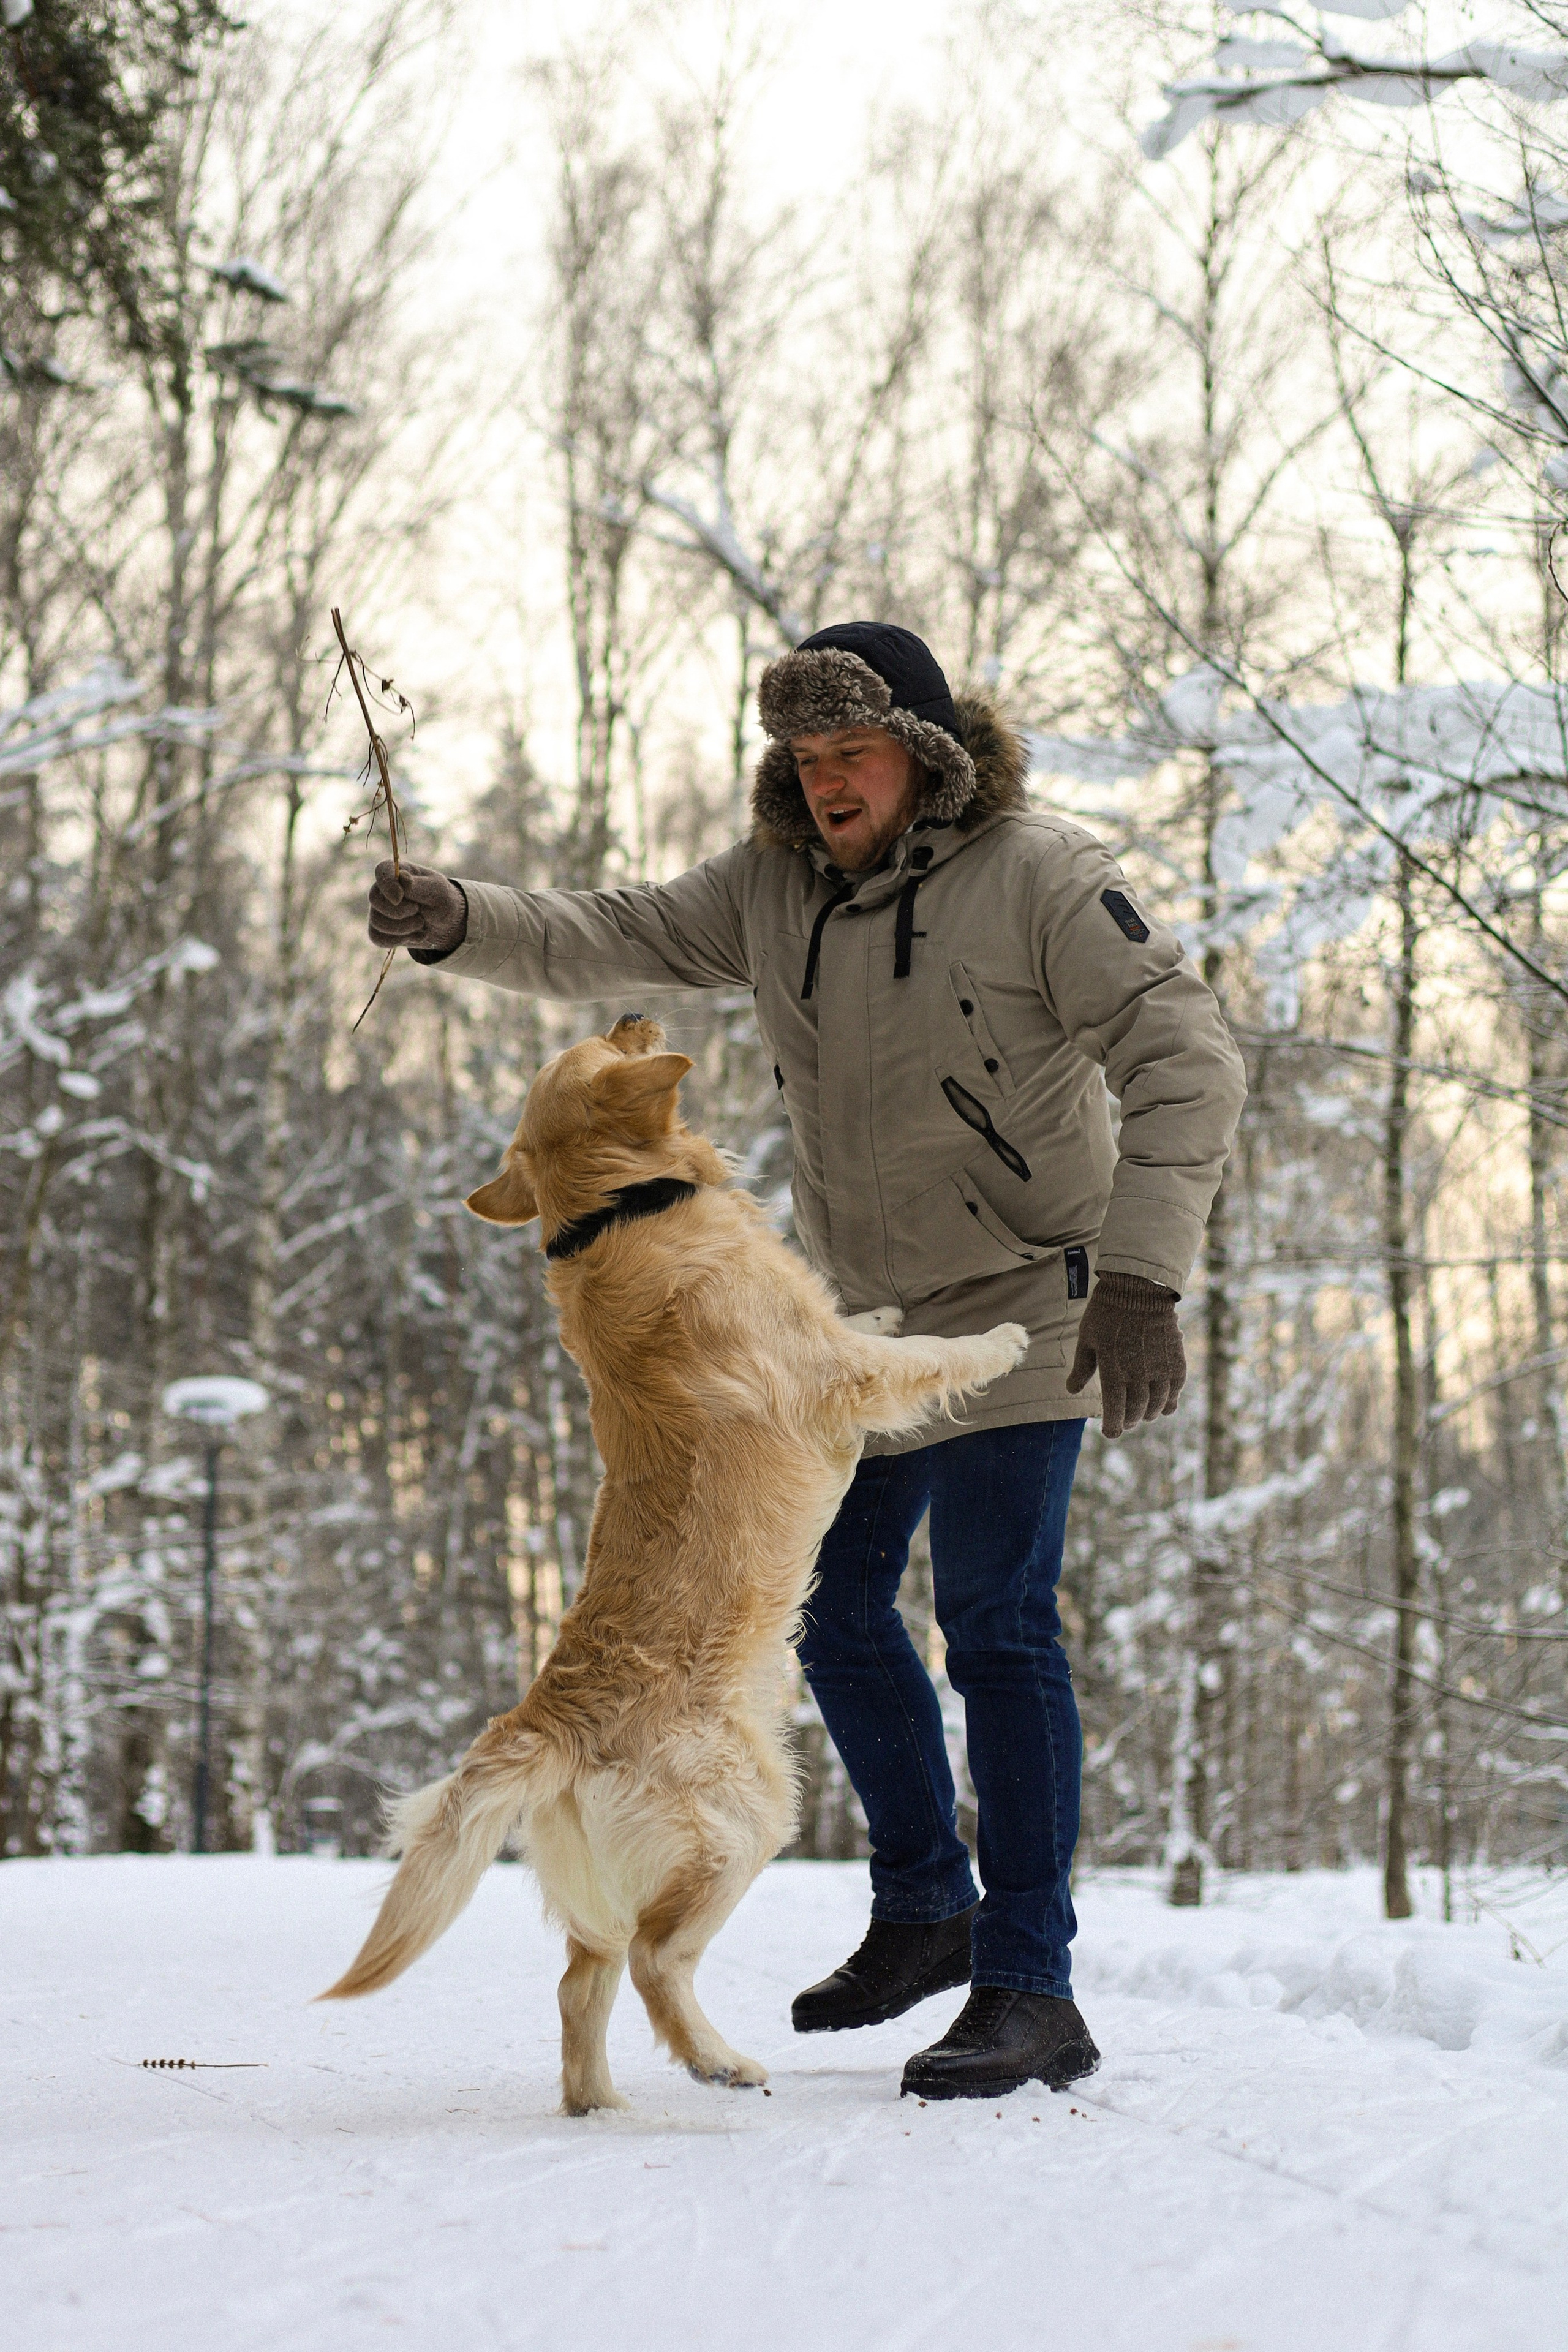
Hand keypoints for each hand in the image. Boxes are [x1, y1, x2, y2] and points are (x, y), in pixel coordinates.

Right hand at [367, 861, 466, 952]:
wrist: (445, 923)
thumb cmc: (441, 901)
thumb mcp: (438, 891)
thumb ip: (419, 885)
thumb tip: (402, 876)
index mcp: (398, 872)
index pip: (382, 871)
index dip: (387, 885)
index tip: (400, 898)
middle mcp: (384, 889)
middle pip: (374, 899)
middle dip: (399, 911)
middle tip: (418, 911)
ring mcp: (379, 909)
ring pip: (376, 921)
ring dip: (402, 928)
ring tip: (421, 923)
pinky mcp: (380, 929)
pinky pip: (377, 937)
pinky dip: (399, 940)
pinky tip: (416, 936)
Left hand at [1065, 1271, 1185, 1438]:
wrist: (1138, 1288)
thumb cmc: (1106, 1313)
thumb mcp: (1087, 1339)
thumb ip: (1082, 1368)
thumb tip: (1072, 1390)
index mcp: (1113, 1371)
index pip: (1115, 1410)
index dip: (1113, 1427)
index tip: (1110, 1433)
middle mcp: (1138, 1374)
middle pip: (1137, 1410)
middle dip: (1130, 1420)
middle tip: (1125, 1422)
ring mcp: (1160, 1368)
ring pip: (1158, 1403)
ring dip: (1150, 1413)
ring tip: (1143, 1415)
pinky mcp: (1176, 1360)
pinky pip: (1175, 1388)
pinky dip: (1170, 1400)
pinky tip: (1165, 1404)